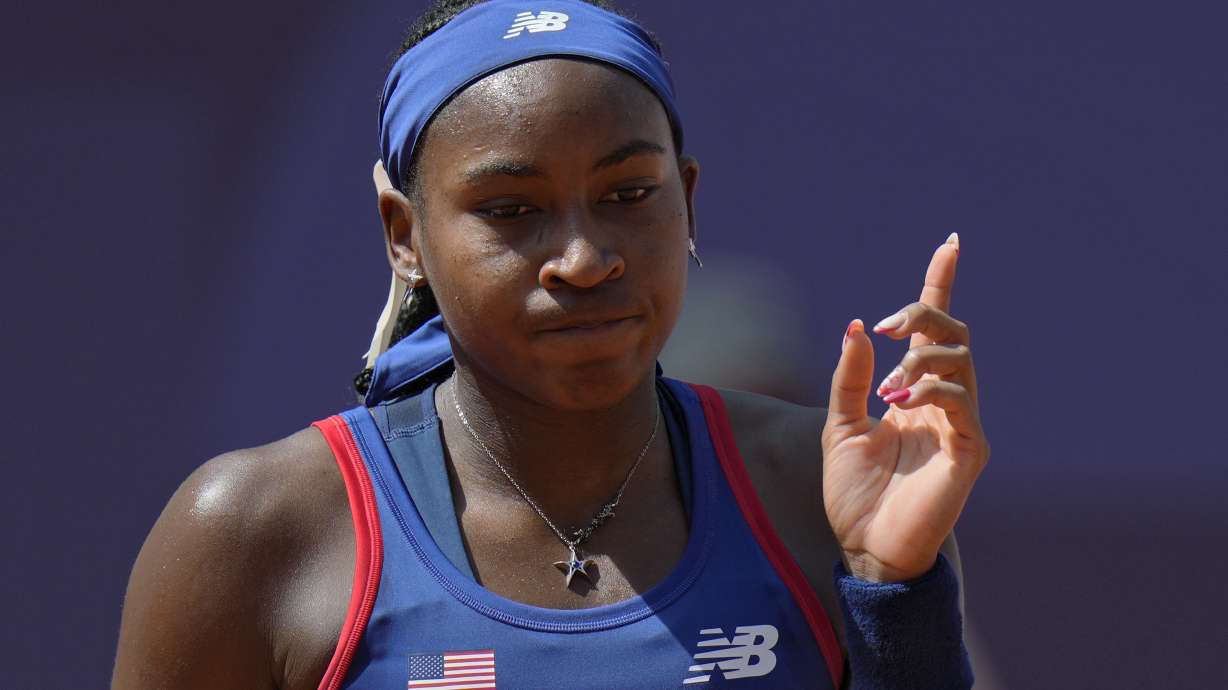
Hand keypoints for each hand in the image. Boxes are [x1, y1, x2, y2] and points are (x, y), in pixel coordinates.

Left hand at [821, 234, 989, 581]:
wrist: (866, 545)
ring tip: (888, 391)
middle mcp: (943, 401)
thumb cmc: (855, 492)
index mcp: (914, 392)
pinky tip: (901, 404)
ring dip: (920, 360)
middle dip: (921, 315)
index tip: (949, 243)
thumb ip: (851, 377)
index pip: (933, 330)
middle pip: (952, 332)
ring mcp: (961, 424)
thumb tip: (860, 326)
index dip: (940, 285)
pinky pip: (963, 400)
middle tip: (885, 329)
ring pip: (960, 359)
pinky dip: (932, 389)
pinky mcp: (970, 450)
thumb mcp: (840, 425)